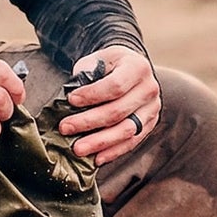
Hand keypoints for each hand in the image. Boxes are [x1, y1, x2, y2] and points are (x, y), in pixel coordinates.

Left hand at [57, 46, 159, 165]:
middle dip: (88, 122)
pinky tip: (96, 158)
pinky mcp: (149, 125)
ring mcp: (151, 109)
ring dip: (99, 142)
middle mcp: (149, 89)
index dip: (92, 95)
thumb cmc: (111, 65)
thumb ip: (88, 70)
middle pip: (118, 111)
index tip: (71, 100)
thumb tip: (75, 92)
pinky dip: (113, 152)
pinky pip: (132, 142)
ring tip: (78, 148)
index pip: (115, 85)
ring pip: (126, 131)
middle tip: (65, 128)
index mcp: (138, 68)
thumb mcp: (100, 58)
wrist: (131, 68)